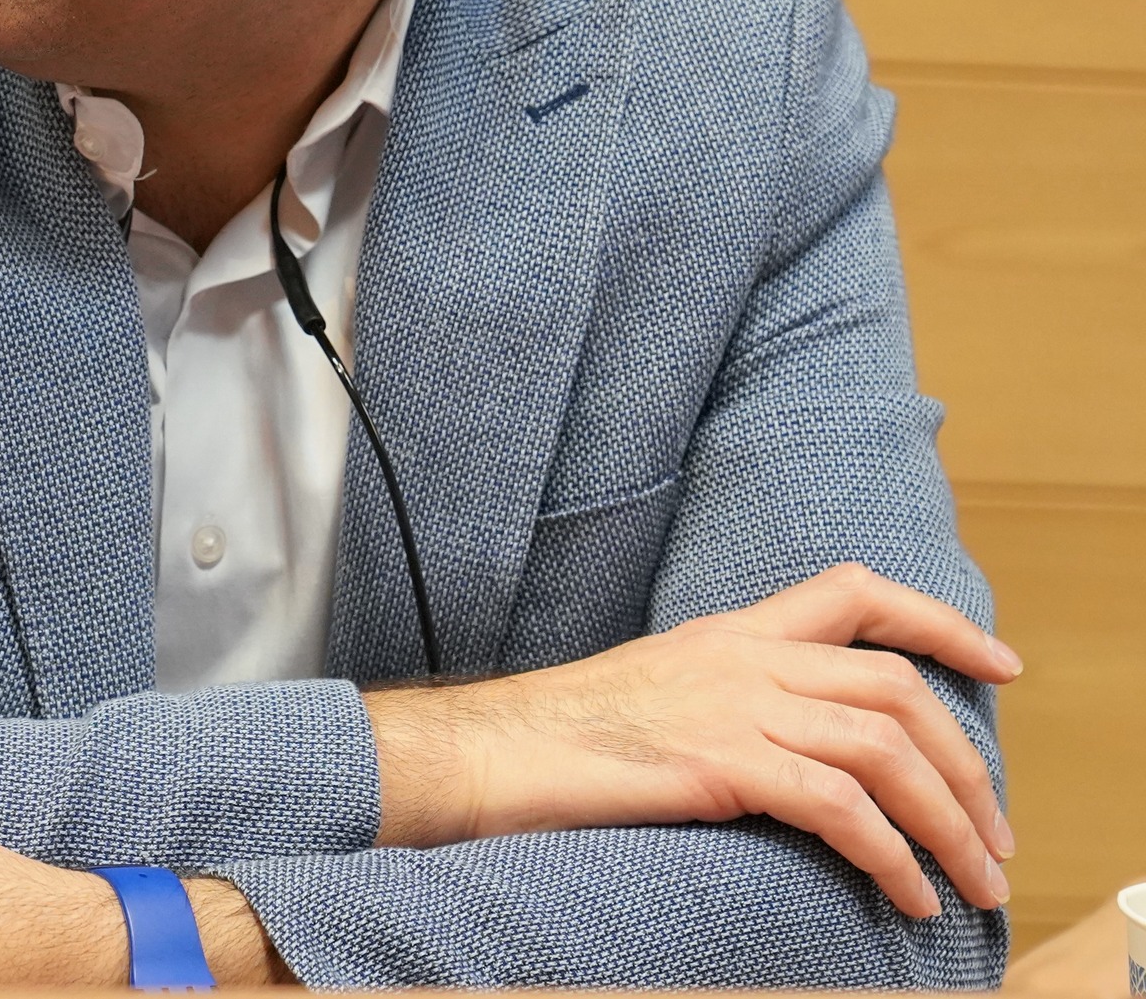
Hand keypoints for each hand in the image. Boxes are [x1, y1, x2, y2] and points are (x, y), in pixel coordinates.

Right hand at [366, 563, 1019, 919]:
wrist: (487, 752)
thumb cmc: (559, 737)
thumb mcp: (659, 695)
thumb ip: (729, 701)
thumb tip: (797, 751)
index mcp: (727, 631)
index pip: (853, 592)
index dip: (939, 621)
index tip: (999, 666)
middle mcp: (739, 655)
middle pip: (894, 683)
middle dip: (966, 764)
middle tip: (995, 836)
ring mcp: (729, 705)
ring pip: (884, 745)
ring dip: (948, 823)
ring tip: (971, 884)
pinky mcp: (717, 762)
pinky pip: (840, 805)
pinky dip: (891, 855)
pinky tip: (904, 895)